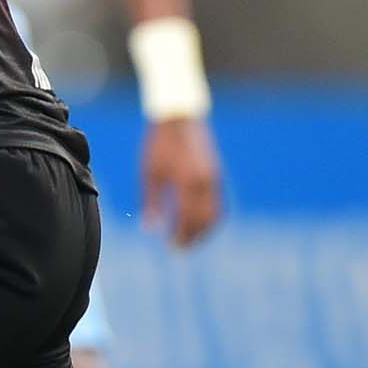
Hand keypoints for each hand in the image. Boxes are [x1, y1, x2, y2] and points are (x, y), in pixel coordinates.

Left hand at [139, 115, 223, 245]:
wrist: (178, 118)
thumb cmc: (159, 145)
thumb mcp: (149, 173)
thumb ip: (150, 202)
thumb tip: (150, 229)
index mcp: (187, 181)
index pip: (187, 218)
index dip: (180, 235)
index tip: (170, 246)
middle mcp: (205, 182)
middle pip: (205, 219)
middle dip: (193, 237)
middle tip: (179, 249)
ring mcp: (214, 178)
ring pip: (215, 213)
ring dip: (204, 230)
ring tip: (189, 240)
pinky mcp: (216, 175)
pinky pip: (218, 203)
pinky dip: (210, 218)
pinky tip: (197, 223)